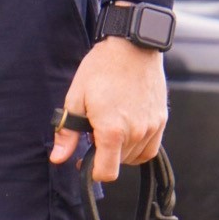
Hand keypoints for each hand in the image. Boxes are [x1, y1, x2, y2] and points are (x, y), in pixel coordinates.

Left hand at [50, 36, 167, 181]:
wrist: (132, 46)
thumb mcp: (76, 98)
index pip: (106, 172)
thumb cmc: (102, 68)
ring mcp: (150, 128)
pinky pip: (150, 148)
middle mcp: (135, 133)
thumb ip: (67, 134)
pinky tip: (128, 130)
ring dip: (122, 151)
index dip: (93, 172)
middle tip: (97, 130)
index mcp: (112, 131)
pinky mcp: (161, 121)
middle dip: (105, 154)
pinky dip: (138, 146)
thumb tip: (57, 158)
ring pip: (134, 157)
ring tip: (113, 126)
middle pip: (119, 164)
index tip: (86, 160)